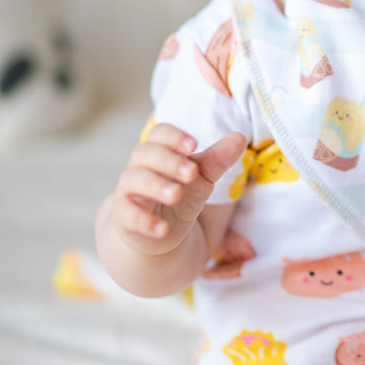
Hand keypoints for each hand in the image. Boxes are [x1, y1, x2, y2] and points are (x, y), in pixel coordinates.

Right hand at [108, 124, 246, 256]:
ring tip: (176, 194)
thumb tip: (240, 137)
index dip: (175, 136)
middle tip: (192, 172)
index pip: (160, 134)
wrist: (159, 230)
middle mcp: (140, 167)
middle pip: (145, 153)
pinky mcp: (124, 218)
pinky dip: (144, 221)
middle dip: (169, 161)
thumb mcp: (202, 177)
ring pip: (133, 181)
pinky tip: (162, 229)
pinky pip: (126, 215)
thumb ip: (218, 158)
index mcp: (159, 152)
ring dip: (155, 186)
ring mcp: (129, 192)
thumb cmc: (181, 195)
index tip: (194, 145)